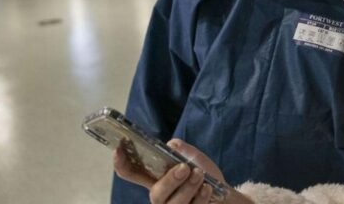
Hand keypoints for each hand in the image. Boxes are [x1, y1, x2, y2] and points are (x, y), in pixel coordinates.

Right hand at [114, 139, 231, 203]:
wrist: (224, 194)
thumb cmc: (202, 175)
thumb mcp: (192, 157)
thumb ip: (180, 150)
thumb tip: (171, 145)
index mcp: (154, 178)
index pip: (130, 172)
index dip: (121, 162)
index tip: (119, 149)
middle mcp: (160, 196)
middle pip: (155, 194)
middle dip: (170, 181)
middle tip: (185, 168)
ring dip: (188, 188)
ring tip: (200, 175)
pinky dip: (200, 198)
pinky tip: (207, 188)